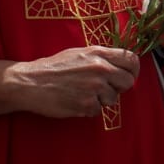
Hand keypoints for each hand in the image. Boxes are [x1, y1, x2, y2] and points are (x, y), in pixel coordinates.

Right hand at [6, 46, 140, 119]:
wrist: (30, 82)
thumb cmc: (54, 67)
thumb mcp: (80, 53)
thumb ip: (102, 58)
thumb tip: (121, 65)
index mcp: (99, 53)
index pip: (132, 60)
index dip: (133, 70)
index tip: (127, 75)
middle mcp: (100, 69)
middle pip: (128, 82)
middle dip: (119, 87)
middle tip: (104, 88)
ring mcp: (94, 87)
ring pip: (113, 99)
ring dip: (102, 100)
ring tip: (83, 93)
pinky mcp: (87, 104)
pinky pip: (99, 110)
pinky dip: (89, 109)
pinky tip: (75, 101)